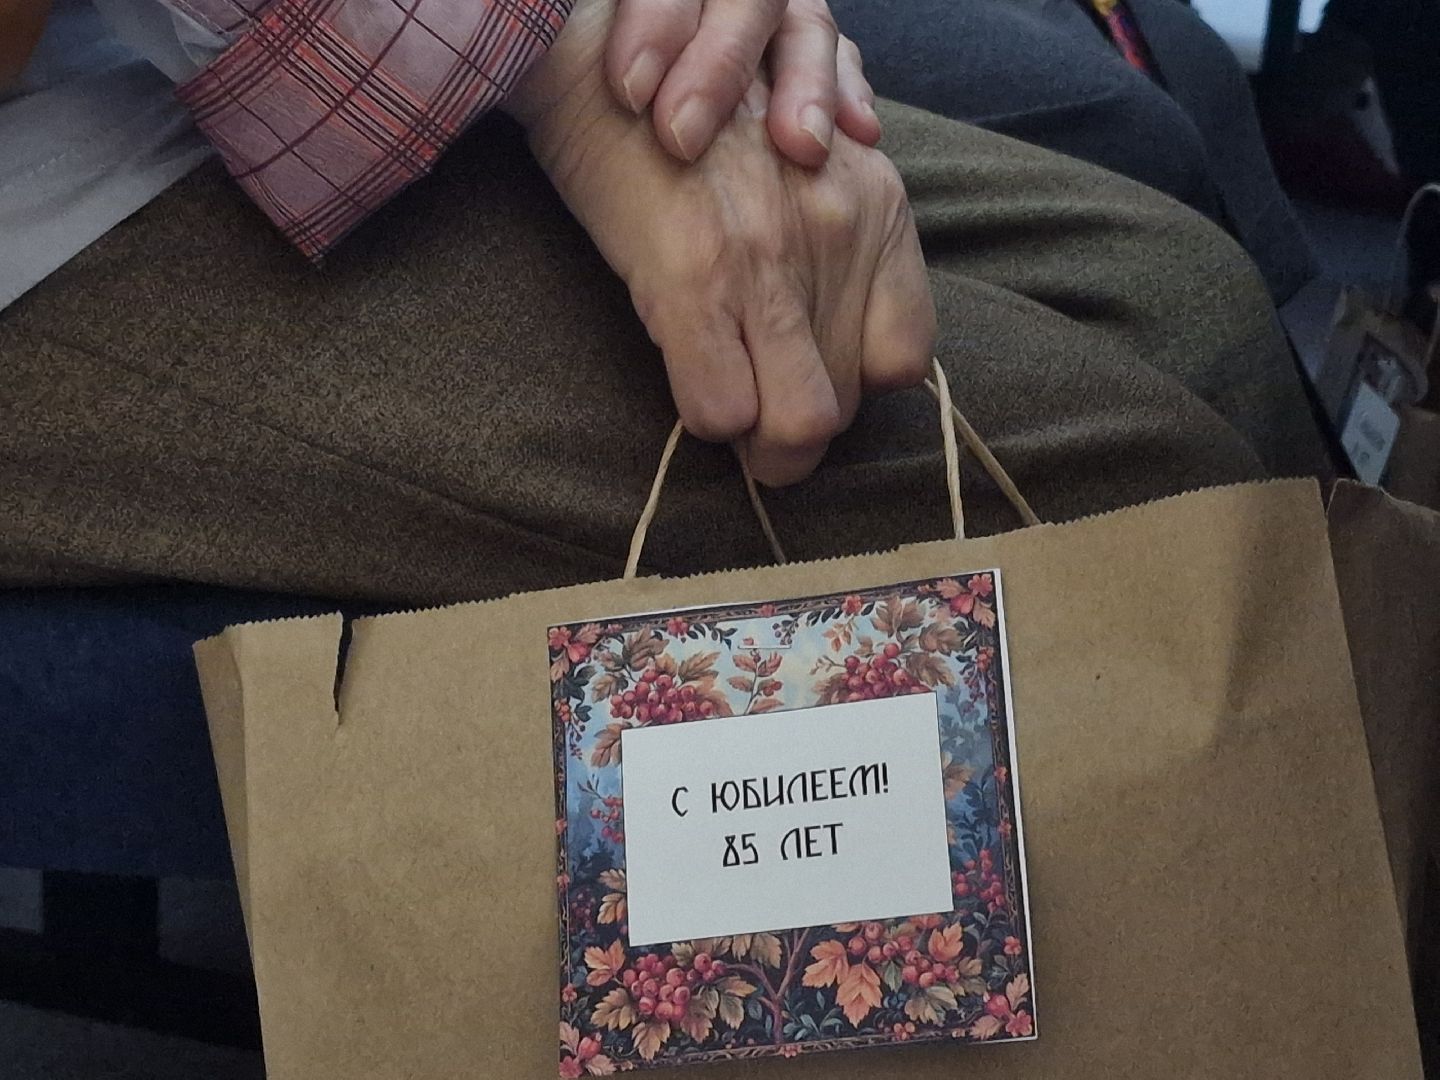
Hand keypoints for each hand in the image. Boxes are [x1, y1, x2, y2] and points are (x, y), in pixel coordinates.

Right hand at [508, 0, 933, 485]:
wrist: (600, 57)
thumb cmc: (696, 116)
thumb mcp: (803, 165)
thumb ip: (834, 243)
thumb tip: (829, 337)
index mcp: (877, 206)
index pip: (907, 360)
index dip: (852, 388)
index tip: (804, 379)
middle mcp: (840, 232)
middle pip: (850, 404)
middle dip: (800, 434)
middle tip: (755, 416)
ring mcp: (771, 258)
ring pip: (802, 424)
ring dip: (759, 447)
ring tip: (726, 415)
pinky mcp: (697, 276)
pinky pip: (722, 410)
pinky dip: (703, 420)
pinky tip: (683, 380)